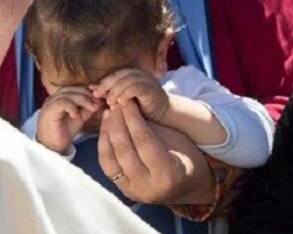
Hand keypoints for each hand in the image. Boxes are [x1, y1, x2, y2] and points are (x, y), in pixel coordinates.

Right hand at [36, 86, 102, 153]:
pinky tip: (76, 115)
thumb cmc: (64, 131)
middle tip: (98, 103)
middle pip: (75, 89)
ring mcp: (50, 102)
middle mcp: (55, 97)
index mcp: (63, 96)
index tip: (101, 99)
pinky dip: (71, 107)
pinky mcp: (48, 110)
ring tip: (91, 108)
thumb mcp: (80, 117)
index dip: (91, 92)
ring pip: (69, 94)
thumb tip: (100, 101)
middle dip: (89, 95)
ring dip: (83, 100)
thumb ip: (88, 108)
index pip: (78, 88)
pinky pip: (61, 102)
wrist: (52, 146)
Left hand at [92, 68, 169, 121]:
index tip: (93, 92)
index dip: (102, 82)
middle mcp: (138, 74)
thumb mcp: (124, 100)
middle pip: (118, 75)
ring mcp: (146, 79)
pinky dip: (126, 94)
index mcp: (131, 74)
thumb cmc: (142, 109)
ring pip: (125, 81)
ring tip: (109, 103)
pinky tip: (120, 103)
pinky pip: (135, 88)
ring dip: (115, 91)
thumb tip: (93, 91)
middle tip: (97, 96)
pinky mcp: (151, 88)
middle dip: (105, 85)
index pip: (113, 75)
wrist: (164, 115)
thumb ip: (111, 95)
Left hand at [97, 101, 215, 204]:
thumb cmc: (187, 155)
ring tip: (109, 113)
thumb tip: (128, 107)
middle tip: (115, 103)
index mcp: (168, 173)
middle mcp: (148, 187)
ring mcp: (134, 192)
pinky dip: (104, 145)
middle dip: (117, 123)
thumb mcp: (176, 138)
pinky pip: (107, 166)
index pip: (144, 141)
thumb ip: (152, 127)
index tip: (127, 101)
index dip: (133, 118)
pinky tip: (106, 128)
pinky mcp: (124, 191)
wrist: (188, 184)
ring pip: (110, 161)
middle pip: (124, 151)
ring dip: (107, 133)